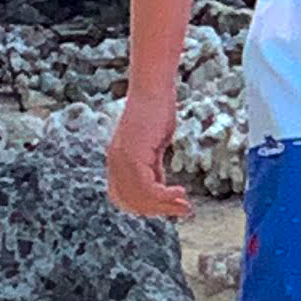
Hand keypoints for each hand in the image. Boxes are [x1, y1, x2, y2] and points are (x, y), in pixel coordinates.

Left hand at [106, 85, 187, 220]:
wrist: (152, 89)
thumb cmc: (155, 112)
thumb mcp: (153, 146)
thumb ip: (152, 167)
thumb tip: (159, 186)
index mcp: (117, 162)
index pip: (124, 197)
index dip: (145, 207)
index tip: (168, 207)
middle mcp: (115, 163)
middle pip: (131, 201)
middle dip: (158, 210)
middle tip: (183, 210)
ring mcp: (122, 160)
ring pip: (139, 197)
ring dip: (164, 206)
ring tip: (184, 205)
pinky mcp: (133, 155)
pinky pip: (147, 187)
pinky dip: (164, 195)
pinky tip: (180, 192)